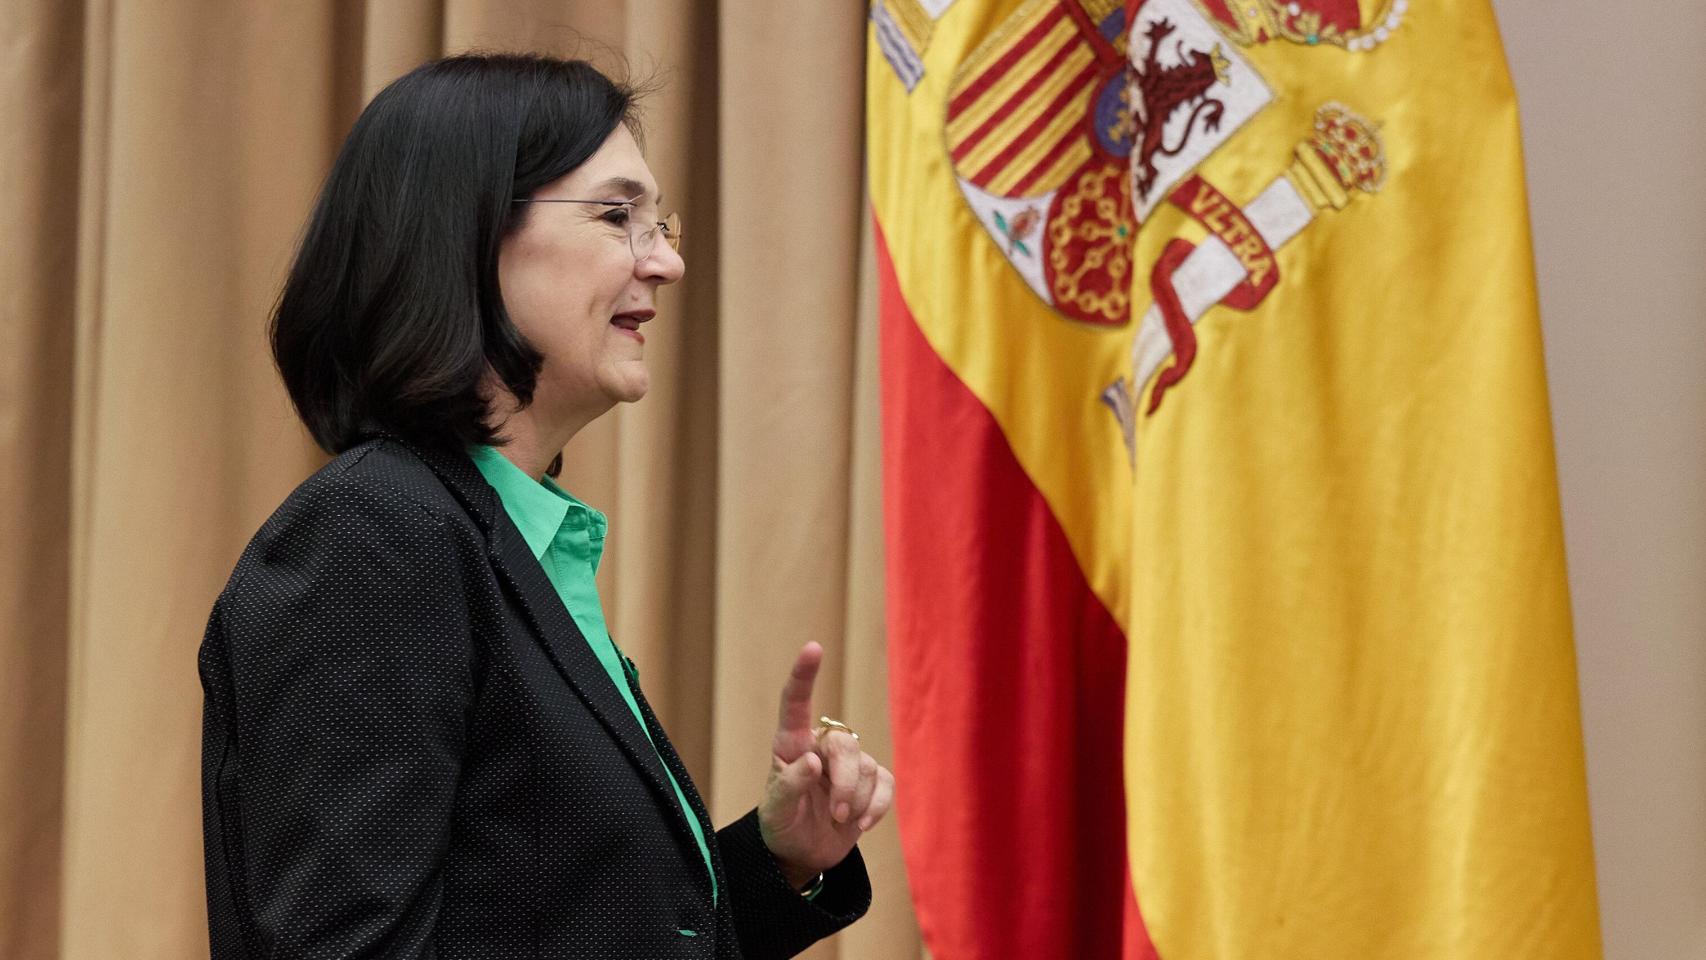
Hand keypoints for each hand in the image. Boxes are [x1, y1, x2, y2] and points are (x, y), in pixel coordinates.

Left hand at [757, 642, 895, 888]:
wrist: (802, 853)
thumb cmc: (781, 825)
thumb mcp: (775, 811)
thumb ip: (789, 786)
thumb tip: (812, 762)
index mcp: (791, 745)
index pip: (796, 704)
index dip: (804, 675)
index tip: (813, 648)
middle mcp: (821, 747)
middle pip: (845, 744)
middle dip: (845, 781)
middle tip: (837, 813)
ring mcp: (849, 765)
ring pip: (868, 767)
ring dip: (856, 800)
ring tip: (840, 819)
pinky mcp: (871, 783)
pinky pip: (886, 784)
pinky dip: (877, 806)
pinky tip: (860, 824)